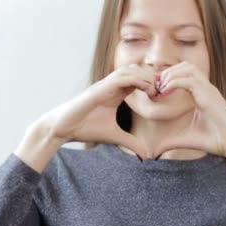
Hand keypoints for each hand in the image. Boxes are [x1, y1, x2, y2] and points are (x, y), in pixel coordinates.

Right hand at [38, 63, 156, 159]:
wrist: (63, 128)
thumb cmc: (85, 128)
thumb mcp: (114, 136)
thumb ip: (131, 142)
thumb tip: (146, 155)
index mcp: (115, 93)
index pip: (138, 80)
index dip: (152, 84)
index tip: (162, 96)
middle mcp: (111, 86)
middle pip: (136, 70)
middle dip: (152, 78)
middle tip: (162, 91)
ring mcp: (105, 85)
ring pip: (130, 70)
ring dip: (146, 77)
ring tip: (155, 90)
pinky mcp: (99, 88)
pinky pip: (121, 78)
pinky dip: (136, 80)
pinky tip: (146, 90)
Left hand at [153, 61, 225, 160]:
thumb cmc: (216, 141)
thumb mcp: (187, 139)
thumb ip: (170, 141)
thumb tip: (154, 152)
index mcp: (203, 94)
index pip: (184, 74)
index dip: (168, 78)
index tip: (156, 91)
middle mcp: (206, 88)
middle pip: (185, 66)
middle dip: (168, 73)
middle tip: (156, 88)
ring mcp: (209, 90)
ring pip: (188, 68)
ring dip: (171, 75)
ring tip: (161, 89)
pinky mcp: (209, 95)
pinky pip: (189, 80)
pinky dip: (174, 82)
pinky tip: (165, 93)